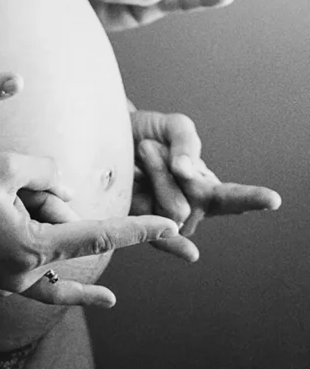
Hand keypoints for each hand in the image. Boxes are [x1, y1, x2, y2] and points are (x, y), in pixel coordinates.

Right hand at [0, 151, 180, 306]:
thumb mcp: (6, 164)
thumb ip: (48, 174)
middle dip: (47, 201)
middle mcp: (23, 273)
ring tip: (2, 202)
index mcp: (31, 247)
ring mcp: (9, 280)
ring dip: (38, 220)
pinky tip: (101, 298)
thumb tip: (70, 192)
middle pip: (65, 234)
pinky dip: (69, 286)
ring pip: (50, 251)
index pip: (97, 237)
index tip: (171, 228)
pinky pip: (42, 283)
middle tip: (5, 183)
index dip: (137, 230)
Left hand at [130, 109, 279, 259]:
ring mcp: (166, 218)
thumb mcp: (174, 126)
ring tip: (139, 159)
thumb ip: (187, 143)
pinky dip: (175, 244)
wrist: (106, 136)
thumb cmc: (147, 132)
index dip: (253, 198)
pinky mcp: (140, 224)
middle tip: (149, 146)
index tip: (272, 199)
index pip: (233, 197)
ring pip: (172, 207)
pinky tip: (191, 253)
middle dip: (170, 167)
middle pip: (195, 197)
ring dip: (153, 172)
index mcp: (205, 186)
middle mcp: (191, 208)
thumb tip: (188, 171)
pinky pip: (159, 235)